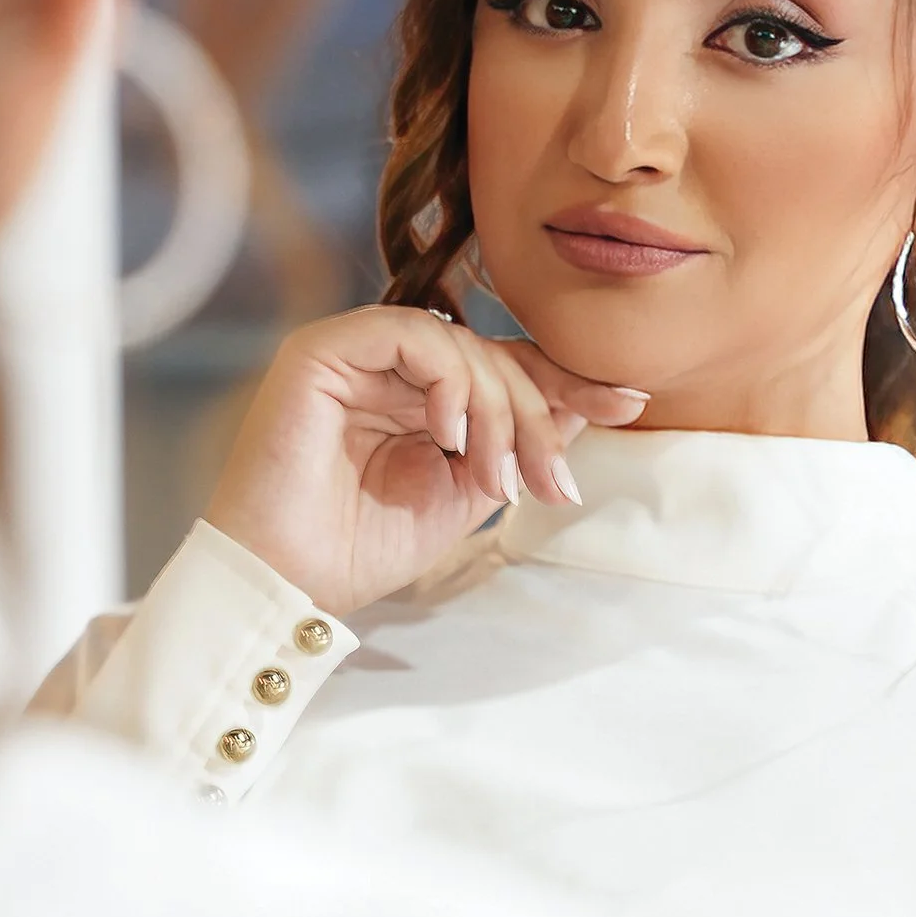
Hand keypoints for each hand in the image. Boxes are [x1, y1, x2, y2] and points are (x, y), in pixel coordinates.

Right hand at [202, 305, 650, 615]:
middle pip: (492, 355)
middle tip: (552, 484)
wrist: (288, 582)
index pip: (502, 367)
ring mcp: (353, 353)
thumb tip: (581, 405)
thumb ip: (514, 444)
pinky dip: (447, 380)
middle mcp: (386, 366)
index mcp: (417, 396)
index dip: (565, 382)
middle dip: (536, 415)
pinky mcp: (322, 351)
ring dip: (496, 411)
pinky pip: (409, 334)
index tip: (627, 404)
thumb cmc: (361, 547)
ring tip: (494, 481)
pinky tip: (450, 436)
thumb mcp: (465, 493)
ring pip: (459, 344)